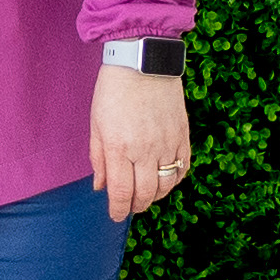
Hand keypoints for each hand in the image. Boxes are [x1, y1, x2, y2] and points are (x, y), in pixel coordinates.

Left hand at [89, 67, 191, 222]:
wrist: (143, 63)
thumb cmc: (113, 91)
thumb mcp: (96, 124)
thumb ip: (98, 158)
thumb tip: (100, 187)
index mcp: (120, 148)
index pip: (121, 192)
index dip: (118, 209)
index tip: (115, 216)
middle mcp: (145, 150)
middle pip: (146, 194)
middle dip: (136, 206)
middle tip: (130, 207)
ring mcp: (167, 144)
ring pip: (167, 185)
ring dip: (156, 196)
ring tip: (146, 195)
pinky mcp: (183, 136)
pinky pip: (183, 168)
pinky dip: (174, 180)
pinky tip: (165, 179)